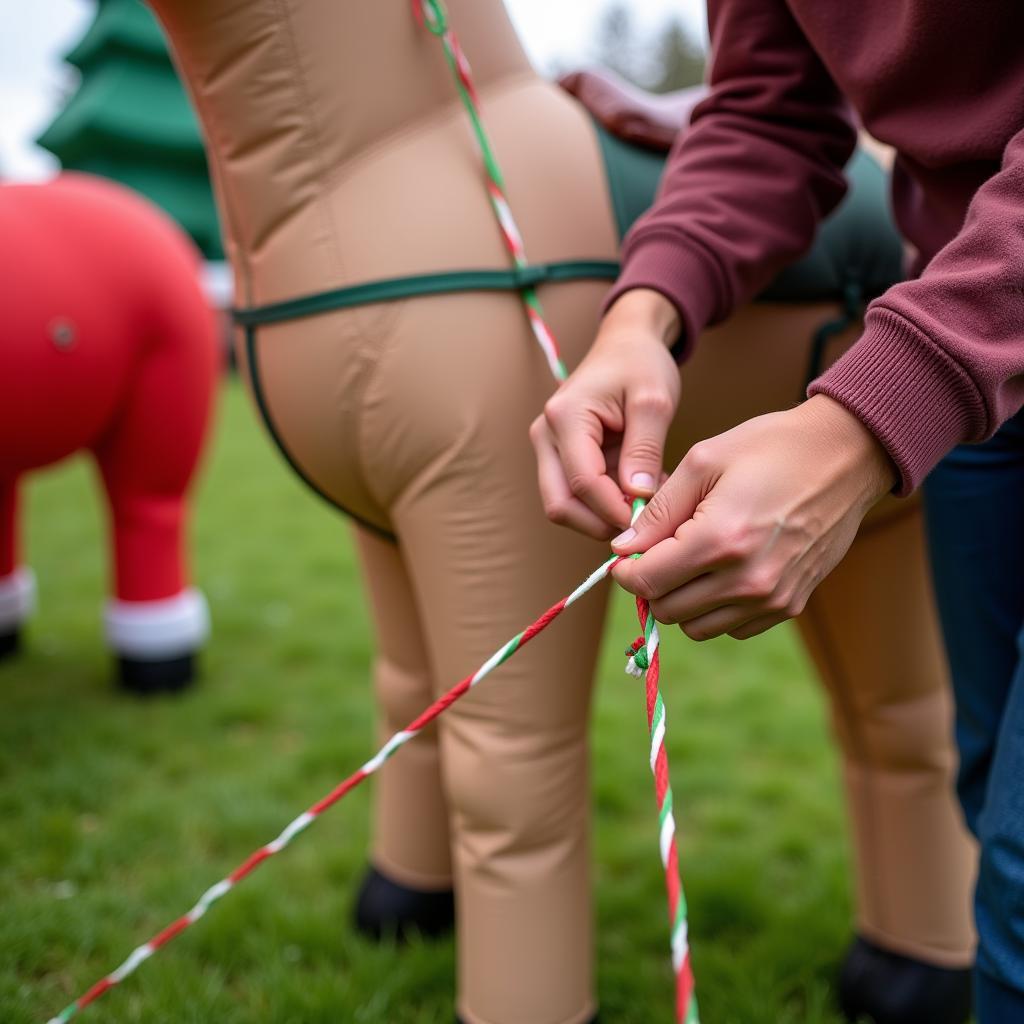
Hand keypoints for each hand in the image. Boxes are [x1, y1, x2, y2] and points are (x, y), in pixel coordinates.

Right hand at [530, 289, 681, 538]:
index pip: (582, 482)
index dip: (614, 509)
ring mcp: (548, 448)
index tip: (648, 519)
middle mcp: (546, 435)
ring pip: (564, 505)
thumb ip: (645, 450)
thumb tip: (637, 496)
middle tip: (641, 523)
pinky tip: (635, 492)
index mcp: (566, 417)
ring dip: (601, 515)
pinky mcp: (559, 457)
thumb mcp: (653, 401)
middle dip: (599, 523)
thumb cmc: (640, 365)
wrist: (627, 345)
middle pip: (559, 504)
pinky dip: (604, 504)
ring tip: (643, 502)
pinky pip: (575, 494)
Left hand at [611, 395, 896, 638]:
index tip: (627, 553)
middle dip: (652, 584)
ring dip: (682, 600)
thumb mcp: (703, 462)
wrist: (846, 456)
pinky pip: (732, 627)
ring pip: (697, 626)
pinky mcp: (790, 604)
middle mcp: (747, 579)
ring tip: (691, 560)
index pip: (647, 582)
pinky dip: (716, 608)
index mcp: (720, 540)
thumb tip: (622, 549)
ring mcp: (772, 598)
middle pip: (667, 609)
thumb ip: (658, 512)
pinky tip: (722, 571)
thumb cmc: (770, 448)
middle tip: (659, 552)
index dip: (626, 570)